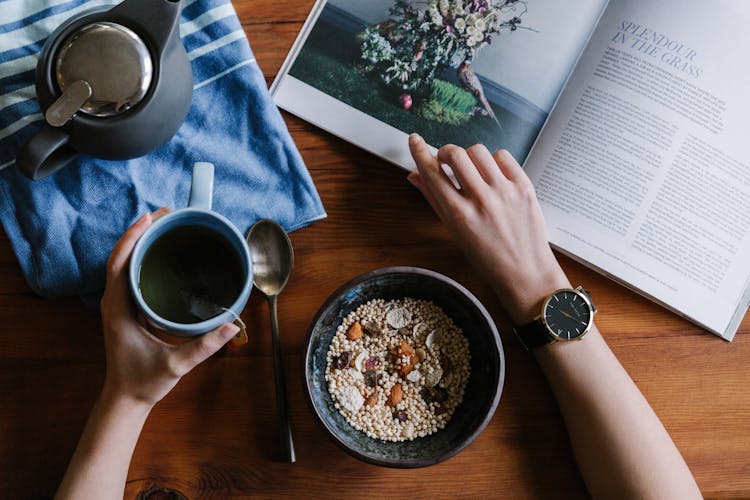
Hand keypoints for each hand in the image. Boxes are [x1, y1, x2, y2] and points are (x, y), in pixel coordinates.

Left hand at [99, 209, 239, 407]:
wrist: (126, 399)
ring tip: (166, 225)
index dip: (132, 237)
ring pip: (125, 263)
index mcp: (119, 309)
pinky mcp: (127, 309)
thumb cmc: (144, 382)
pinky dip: (143, 257)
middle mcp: (115, 302)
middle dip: (141, 231)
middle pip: (121, 256)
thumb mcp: (175, 365)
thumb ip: (203, 346)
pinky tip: (162, 253)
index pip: (119, 264)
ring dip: (142, 242)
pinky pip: (131, 274)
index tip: (151, 217)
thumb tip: (231, 326)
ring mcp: (119, 305)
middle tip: (167, 214)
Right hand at [407, 134, 569, 323]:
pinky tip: (492, 174)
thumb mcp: (454, 232)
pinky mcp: (524, 187)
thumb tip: (414, 176)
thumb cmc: (487, 258)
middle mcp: (481, 200)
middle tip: (446, 160)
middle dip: (446, 152)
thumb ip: (434, 200)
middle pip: (455, 154)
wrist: (525, 272)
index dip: (420, 152)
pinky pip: (503, 156)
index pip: (432, 173)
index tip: (414, 140)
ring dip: (470, 156)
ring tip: (472, 170)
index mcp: (459, 215)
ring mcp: (504, 192)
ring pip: (478, 151)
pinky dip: (493, 161)